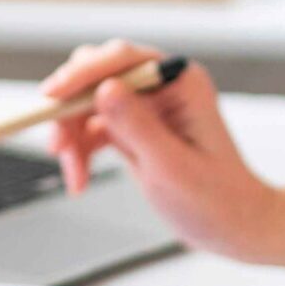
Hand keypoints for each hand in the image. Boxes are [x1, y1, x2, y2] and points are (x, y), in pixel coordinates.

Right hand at [42, 39, 280, 262]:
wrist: (233, 226)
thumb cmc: (215, 200)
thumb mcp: (171, 167)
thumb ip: (138, 127)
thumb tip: (104, 89)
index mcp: (181, 82)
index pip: (123, 59)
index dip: (83, 74)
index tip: (52, 95)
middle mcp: (162, 86)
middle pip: (98, 76)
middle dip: (71, 109)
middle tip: (57, 145)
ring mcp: (147, 105)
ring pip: (88, 103)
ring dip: (72, 136)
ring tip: (73, 175)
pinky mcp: (135, 127)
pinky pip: (94, 127)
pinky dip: (81, 150)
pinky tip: (79, 180)